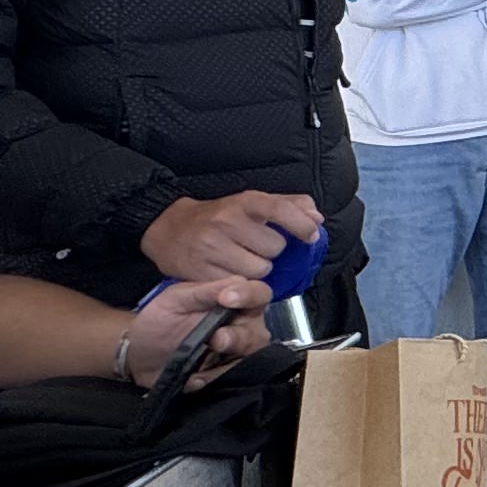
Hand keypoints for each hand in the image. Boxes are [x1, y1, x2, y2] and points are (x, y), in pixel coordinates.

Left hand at [116, 275, 269, 387]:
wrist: (139, 355)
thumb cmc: (159, 320)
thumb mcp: (176, 299)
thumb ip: (205, 291)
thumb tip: (236, 284)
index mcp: (234, 301)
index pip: (258, 293)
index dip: (249, 295)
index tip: (227, 298)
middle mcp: (242, 326)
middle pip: (258, 330)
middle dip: (239, 335)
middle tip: (217, 338)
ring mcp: (236, 353)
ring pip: (251, 356)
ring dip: (230, 357)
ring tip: (205, 357)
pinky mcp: (225, 374)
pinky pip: (230, 377)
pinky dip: (212, 376)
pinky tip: (193, 376)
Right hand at [142, 189, 323, 283]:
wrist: (169, 228)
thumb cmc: (218, 216)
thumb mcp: (251, 203)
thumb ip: (289, 206)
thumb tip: (317, 217)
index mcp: (243, 201)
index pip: (280, 209)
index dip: (302, 224)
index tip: (311, 235)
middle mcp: (227, 221)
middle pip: (274, 247)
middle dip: (271, 251)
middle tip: (256, 247)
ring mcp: (212, 246)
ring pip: (260, 270)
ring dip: (258, 270)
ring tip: (242, 260)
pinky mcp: (201, 271)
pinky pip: (238, 285)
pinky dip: (239, 282)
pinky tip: (229, 270)